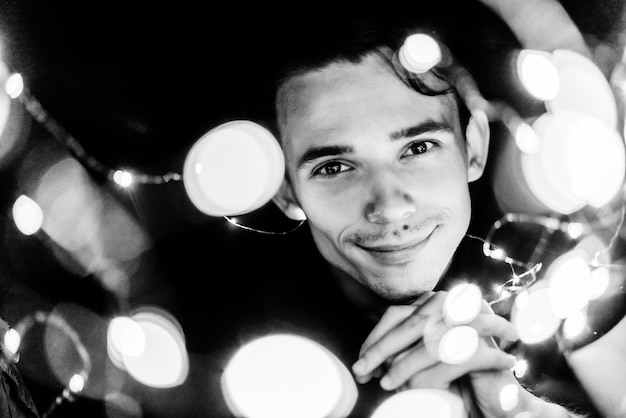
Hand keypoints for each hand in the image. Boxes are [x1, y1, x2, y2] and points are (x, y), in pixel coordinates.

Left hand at [352, 290, 524, 416]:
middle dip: (380, 350)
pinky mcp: (485, 351)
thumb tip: (365, 359)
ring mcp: (472, 326)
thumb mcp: (420, 357)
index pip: (397, 314)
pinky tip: (415, 390)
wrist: (491, 397)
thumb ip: (400, 348)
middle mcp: (455, 308)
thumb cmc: (450, 376)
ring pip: (427, 342)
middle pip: (409, 324)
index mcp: (436, 303)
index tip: (359, 362)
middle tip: (362, 372)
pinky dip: (430, 379)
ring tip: (387, 386)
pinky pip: (448, 362)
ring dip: (402, 366)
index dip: (375, 338)